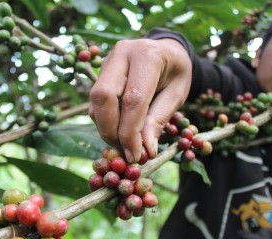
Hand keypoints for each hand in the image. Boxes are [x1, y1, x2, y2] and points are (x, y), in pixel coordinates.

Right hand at [89, 38, 191, 162]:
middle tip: (126, 151)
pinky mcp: (100, 73)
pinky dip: (105, 122)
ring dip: (107, 129)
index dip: (131, 132)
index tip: (136, 155)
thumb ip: (159, 120)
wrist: (166, 51)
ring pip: (96, 102)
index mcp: (147, 55)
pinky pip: (95, 103)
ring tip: (126, 143)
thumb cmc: (175, 73)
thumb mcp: (176, 95)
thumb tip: (145, 150)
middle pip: (104, 96)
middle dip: (111, 130)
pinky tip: (120, 131)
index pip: (132, 99)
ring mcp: (107, 62)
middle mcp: (122, 54)